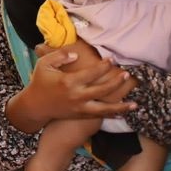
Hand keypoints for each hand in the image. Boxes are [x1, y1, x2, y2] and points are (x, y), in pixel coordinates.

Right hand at [14, 46, 135, 129]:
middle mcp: (76, 95)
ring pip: (104, 108)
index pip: (92, 72)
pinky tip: (123, 113)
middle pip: (103, 89)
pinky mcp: (80, 114)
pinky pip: (99, 115)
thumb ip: (59, 56)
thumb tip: (75, 54)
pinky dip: (112, 114)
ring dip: (121, 106)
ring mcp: (79, 107)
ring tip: (135, 104)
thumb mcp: (43, 64)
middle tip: (126, 75)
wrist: (35, 105)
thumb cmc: (39, 82)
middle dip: (116, 82)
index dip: (104, 65)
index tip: (111, 59)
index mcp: (69, 81)